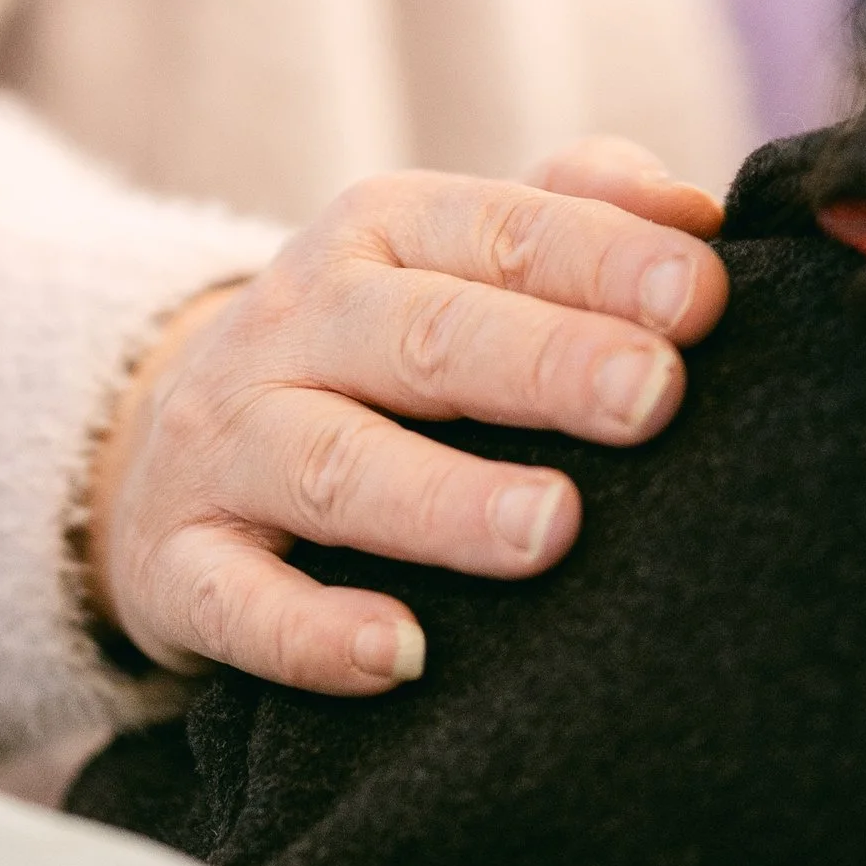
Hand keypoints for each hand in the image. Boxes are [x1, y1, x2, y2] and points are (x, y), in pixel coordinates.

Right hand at [86, 137, 726, 693]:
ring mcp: (228, 442)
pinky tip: (402, 655)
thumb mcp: (457, 253)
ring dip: (445, 500)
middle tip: (653, 397)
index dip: (602, 259)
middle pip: (423, 335)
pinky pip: (234, 600)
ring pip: (335, 465)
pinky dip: (311, 634)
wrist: (164, 433)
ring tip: (553, 530)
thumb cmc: (378, 346)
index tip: (701, 299)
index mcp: (381, 230)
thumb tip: (699, 210)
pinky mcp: (177, 563)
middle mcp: (297, 320)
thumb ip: (575, 213)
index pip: (499, 228)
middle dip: (543, 363)